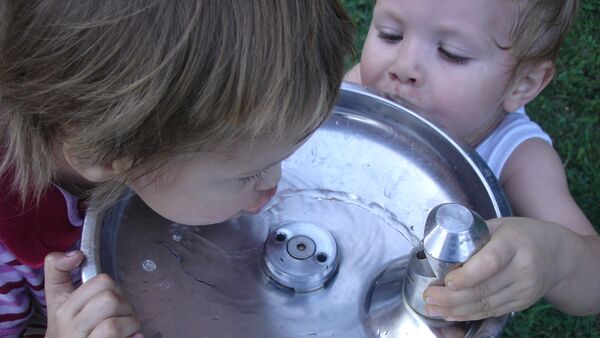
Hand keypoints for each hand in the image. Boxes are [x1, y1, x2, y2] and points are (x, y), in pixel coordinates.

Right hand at [44, 251, 142, 337]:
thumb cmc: (70, 334)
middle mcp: (66, 323)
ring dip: (130, 325)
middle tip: (122, 318)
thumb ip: (60, 273)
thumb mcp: (59, 304)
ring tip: (126, 332)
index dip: (112, 288)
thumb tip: (75, 253)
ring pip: (114, 321)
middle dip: (125, 307)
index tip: (109, 297)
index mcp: (62, 306)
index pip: (101, 281)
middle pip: (111, 298)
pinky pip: (116, 337)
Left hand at [422, 217, 564, 320]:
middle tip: (429, 296)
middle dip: (451, 297)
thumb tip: (440, 249)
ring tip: (433, 307)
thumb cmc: (520, 235)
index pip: (491, 262)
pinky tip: (451, 314)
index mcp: (514, 242)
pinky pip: (492, 311)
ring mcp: (524, 289)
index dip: (467, 275)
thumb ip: (473, 236)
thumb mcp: (499, 225)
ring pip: (485, 304)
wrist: (556, 254)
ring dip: (455, 310)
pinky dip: (469, 314)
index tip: (447, 282)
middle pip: (484, 288)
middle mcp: (523, 268)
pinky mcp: (522, 303)